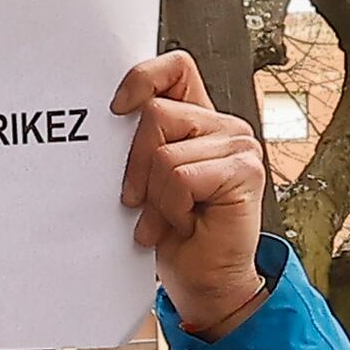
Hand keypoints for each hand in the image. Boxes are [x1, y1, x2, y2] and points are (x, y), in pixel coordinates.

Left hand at [115, 50, 271, 336]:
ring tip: (168, 218)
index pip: (175, 68)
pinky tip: (185, 224)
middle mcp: (222, 126)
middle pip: (155, 113)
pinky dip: (170, 207)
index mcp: (198, 121)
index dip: (142, 77)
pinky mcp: (245, 170)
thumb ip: (138, 144)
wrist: (203, 281)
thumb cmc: (169, 234)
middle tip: (143, 202)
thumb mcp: (143, 181)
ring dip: (154, 196)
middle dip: (134, 164)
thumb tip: (104, 118)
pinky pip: (179, 176)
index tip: (116, 108)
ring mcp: (239, 145)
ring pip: (163, 151)